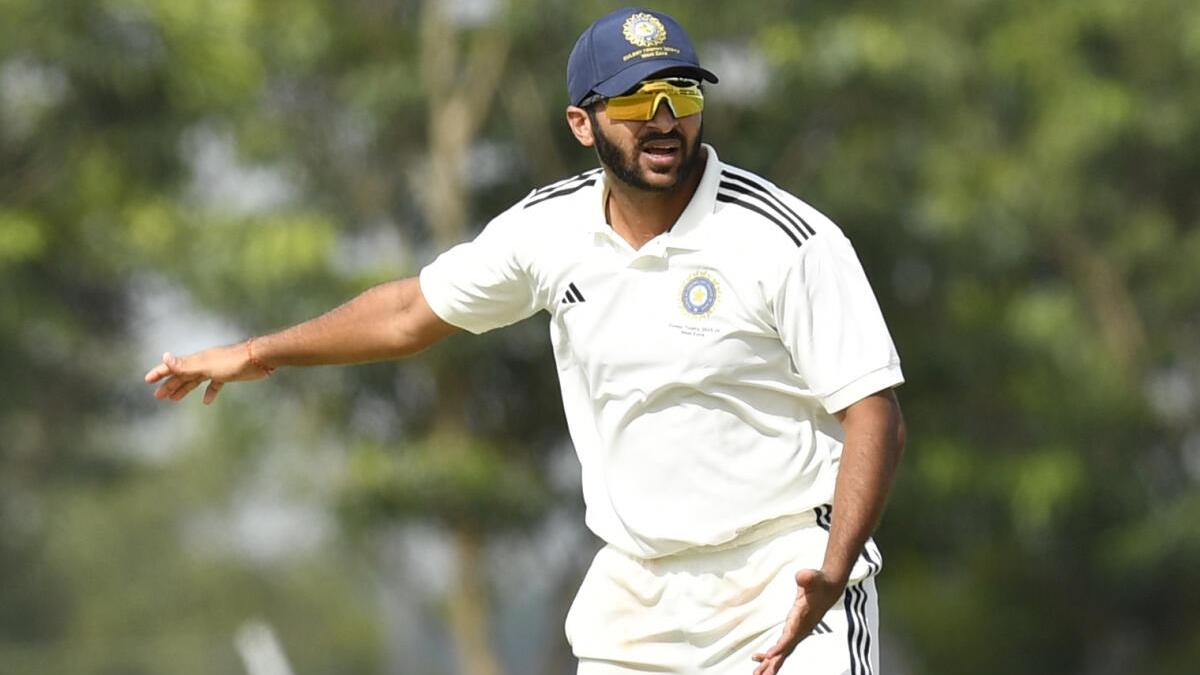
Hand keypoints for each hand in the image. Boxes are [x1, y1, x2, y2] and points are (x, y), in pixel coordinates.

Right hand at [143, 343, 269, 404]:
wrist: (257, 359)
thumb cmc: (231, 362)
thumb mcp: (205, 365)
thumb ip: (185, 364)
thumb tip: (164, 356)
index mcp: (195, 361)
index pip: (173, 366)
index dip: (160, 372)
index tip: (147, 380)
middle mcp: (202, 364)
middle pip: (182, 376)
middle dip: (169, 385)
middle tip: (158, 396)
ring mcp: (214, 369)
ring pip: (195, 381)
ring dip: (184, 389)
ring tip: (174, 399)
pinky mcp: (227, 375)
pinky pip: (214, 385)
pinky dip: (208, 392)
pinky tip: (206, 402)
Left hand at [751, 569, 843, 674]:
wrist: (829, 587)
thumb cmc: (820, 582)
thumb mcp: (813, 577)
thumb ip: (807, 577)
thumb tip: (802, 576)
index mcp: (803, 619)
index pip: (792, 635)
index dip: (782, 645)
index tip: (771, 655)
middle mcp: (800, 629)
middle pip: (785, 650)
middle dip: (773, 663)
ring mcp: (798, 632)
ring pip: (783, 652)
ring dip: (770, 663)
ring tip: (757, 673)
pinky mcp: (795, 631)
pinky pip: (782, 646)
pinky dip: (772, 654)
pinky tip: (760, 659)